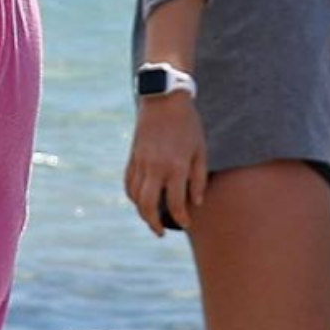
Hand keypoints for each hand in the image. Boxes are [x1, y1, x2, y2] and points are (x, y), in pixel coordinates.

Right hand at [123, 89, 205, 236]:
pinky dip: (132, 195)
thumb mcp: (200, 150)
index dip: (181, 218)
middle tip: (161, 232)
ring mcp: (141, 161)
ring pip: (134, 196)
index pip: (175, 203)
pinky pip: (128, 181)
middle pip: (147, 205)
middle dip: (153, 223)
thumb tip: (196, 203)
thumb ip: (198, 179)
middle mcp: (156, 167)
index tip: (186, 223)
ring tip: (150, 219)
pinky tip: (139, 200)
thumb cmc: (188, 124)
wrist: (164, 97)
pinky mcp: (133, 154)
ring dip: (141, 212)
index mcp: (176, 166)